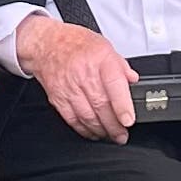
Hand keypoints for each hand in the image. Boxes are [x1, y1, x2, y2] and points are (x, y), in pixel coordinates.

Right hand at [16, 14, 138, 140]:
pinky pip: (72, 119)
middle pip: (101, 106)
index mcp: (101, 60)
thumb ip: (121, 65)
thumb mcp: (104, 46)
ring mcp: (69, 88)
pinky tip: (93, 132)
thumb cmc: (76, 44)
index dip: (122, 106)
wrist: (46, 44)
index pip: (114, 85)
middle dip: (114, 126)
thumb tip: (133, 80)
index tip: (128, 120)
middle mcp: (84, 74)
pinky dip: (84, 129)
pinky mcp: (58, 98)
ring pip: (87, 116)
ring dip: (101, 130)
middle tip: (122, 135)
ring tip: (110, 136)